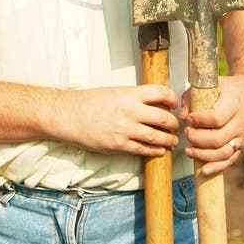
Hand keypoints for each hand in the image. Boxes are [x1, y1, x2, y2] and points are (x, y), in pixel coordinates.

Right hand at [62, 85, 179, 155]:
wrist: (68, 115)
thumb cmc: (89, 101)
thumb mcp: (115, 92)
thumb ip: (134, 97)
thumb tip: (154, 104)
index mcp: (130, 94)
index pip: (161, 93)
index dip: (172, 99)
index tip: (173, 104)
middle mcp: (131, 111)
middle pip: (164, 118)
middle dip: (173, 123)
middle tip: (175, 125)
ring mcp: (125, 130)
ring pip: (157, 137)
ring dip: (168, 140)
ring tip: (172, 141)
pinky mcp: (119, 145)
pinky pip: (143, 149)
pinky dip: (155, 151)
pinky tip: (159, 151)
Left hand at [180, 73, 243, 175]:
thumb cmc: (226, 89)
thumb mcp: (210, 84)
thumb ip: (192, 97)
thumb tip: (183, 116)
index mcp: (234, 104)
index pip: (216, 118)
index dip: (199, 120)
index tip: (188, 118)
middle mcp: (240, 122)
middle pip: (218, 138)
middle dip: (197, 138)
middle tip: (187, 132)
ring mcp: (242, 136)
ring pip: (223, 152)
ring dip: (203, 155)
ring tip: (188, 150)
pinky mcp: (241, 145)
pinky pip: (230, 160)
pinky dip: (217, 167)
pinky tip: (203, 170)